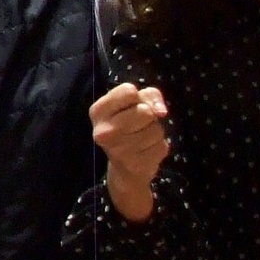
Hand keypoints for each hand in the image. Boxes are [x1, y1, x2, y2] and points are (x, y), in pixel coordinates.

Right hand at [90, 82, 168, 222]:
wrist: (124, 168)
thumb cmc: (130, 126)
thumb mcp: (133, 103)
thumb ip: (150, 95)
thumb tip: (161, 111)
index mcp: (97, 111)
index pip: (129, 90)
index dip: (137, 97)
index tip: (130, 107)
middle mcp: (103, 132)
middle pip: (145, 111)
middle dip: (149, 116)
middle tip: (138, 125)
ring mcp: (118, 151)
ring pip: (156, 129)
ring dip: (155, 132)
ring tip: (142, 139)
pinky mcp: (136, 165)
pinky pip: (162, 146)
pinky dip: (159, 147)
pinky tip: (146, 151)